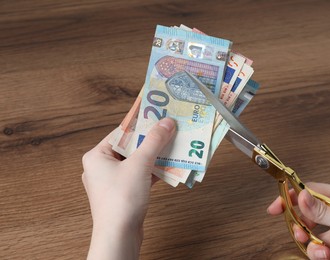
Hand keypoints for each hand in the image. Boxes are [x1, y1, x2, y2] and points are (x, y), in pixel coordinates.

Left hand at [82, 118, 175, 259]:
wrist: (119, 236)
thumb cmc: (121, 199)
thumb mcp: (139, 164)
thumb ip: (154, 141)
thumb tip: (166, 122)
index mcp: (96, 156)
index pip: (121, 133)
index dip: (140, 124)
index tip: (158, 117)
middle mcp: (101, 168)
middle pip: (130, 147)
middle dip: (151, 141)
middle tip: (168, 131)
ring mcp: (112, 182)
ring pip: (136, 162)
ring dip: (154, 156)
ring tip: (172, 147)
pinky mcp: (123, 194)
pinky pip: (139, 176)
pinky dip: (153, 171)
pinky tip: (169, 167)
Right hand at [267, 182, 329, 259]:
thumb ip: (324, 211)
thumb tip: (299, 196)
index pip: (310, 193)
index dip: (290, 198)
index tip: (274, 208)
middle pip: (308, 219)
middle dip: (301, 228)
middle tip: (300, 234)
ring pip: (316, 241)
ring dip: (316, 249)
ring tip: (325, 253)